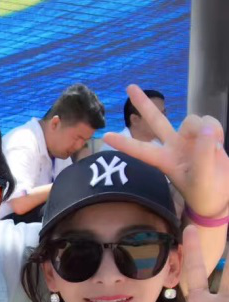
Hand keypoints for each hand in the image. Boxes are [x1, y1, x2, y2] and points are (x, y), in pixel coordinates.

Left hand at [103, 85, 228, 217]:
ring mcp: (188, 139)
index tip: (105, 136)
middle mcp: (173, 146)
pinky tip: (218, 144)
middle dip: (143, 104)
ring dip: (204, 130)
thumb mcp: (202, 179)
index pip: (141, 150)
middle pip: (155, 121)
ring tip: (212, 150)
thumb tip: (205, 130)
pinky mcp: (204, 134)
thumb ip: (202, 155)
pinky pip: (209, 121)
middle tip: (129, 86)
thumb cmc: (205, 193)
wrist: (221, 193)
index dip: (124, 143)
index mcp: (165, 161)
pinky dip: (216, 130)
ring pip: (192, 120)